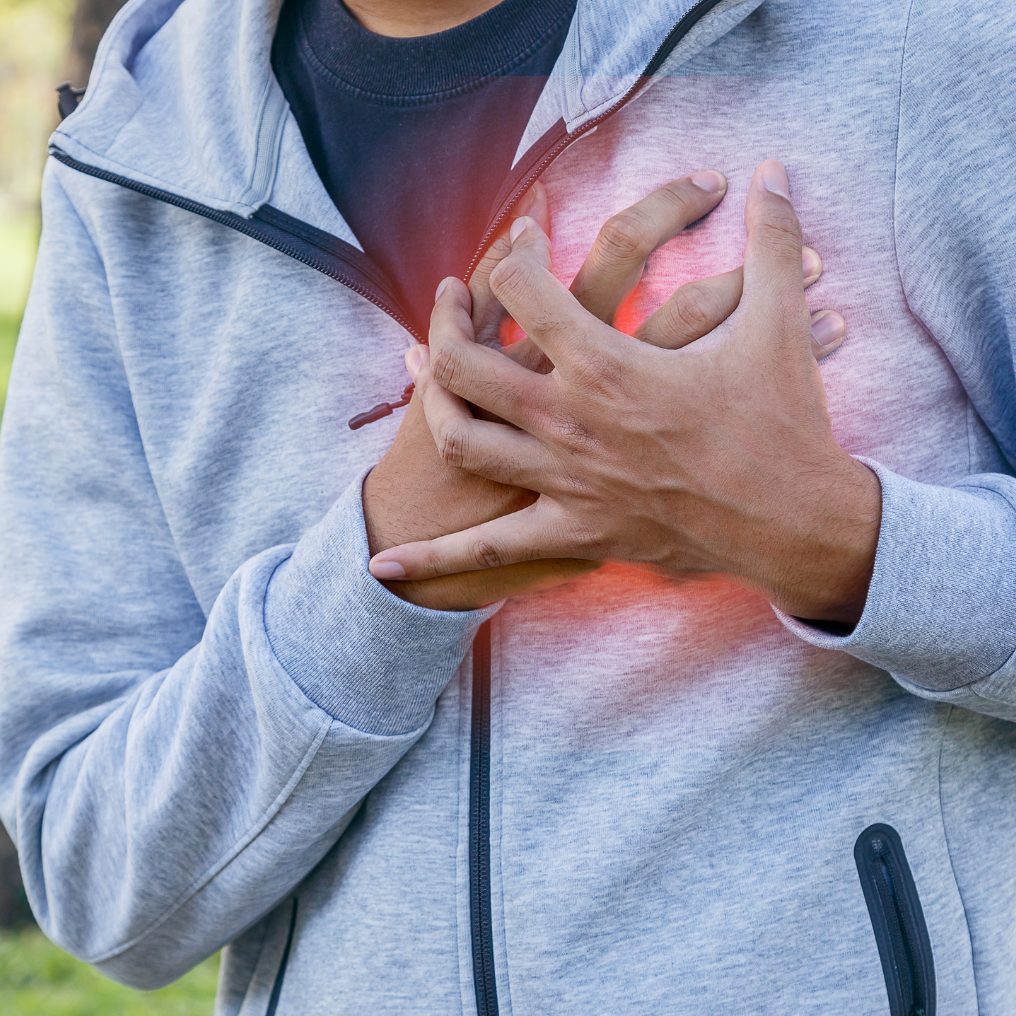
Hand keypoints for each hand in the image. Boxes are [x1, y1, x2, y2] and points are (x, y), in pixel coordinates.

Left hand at [365, 172, 747, 608]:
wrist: (792, 523)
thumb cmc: (781, 426)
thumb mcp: (781, 326)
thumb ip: (772, 242)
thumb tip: (776, 171)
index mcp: (609, 364)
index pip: (524, 288)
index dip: (513, 250)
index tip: (520, 236)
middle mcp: (570, 421)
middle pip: (465, 363)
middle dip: (443, 320)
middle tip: (448, 297)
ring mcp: (563, 481)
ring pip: (462, 437)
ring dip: (431, 401)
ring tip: (422, 373)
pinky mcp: (572, 532)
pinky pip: (489, 551)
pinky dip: (434, 558)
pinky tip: (384, 564)